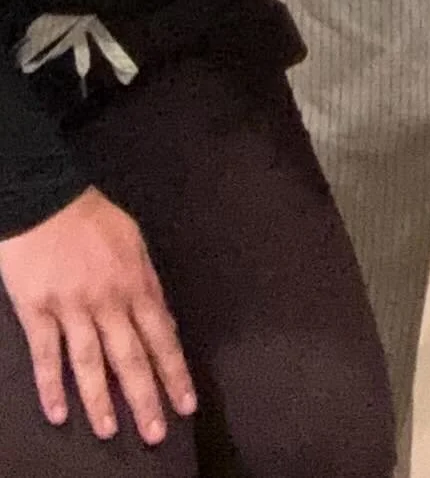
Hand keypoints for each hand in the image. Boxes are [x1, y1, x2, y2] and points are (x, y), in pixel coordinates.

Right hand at [0, 188, 195, 443]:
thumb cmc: (93, 221)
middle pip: (131, 356)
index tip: (187, 404)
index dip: (175, 371)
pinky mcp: (37, 311)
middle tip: (156, 434)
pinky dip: (51, 386)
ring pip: (91, 362)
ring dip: (101, 400)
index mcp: (137, 283)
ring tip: (110, 432)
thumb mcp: (134, 243)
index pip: (162, 336)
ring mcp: (72, 307)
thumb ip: (147, 284)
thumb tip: (161, 320)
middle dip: (146, 396)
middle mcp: (110, 300)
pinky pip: (47, 354)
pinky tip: (59, 413)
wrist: (46, 199)